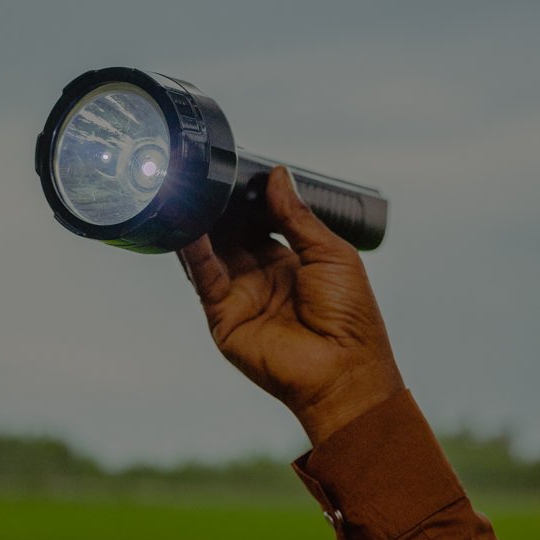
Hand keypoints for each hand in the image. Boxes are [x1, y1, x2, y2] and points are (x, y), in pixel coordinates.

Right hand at [177, 166, 403, 445]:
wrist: (343, 369)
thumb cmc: (349, 317)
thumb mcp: (330, 254)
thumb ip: (297, 216)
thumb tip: (277, 175)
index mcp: (291, 263)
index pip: (260, 222)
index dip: (248, 199)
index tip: (236, 170)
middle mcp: (261, 279)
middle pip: (231, 235)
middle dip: (220, 208)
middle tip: (207, 176)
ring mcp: (241, 298)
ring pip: (212, 254)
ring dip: (200, 225)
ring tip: (189, 193)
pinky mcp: (224, 318)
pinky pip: (205, 279)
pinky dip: (195, 253)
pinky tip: (189, 228)